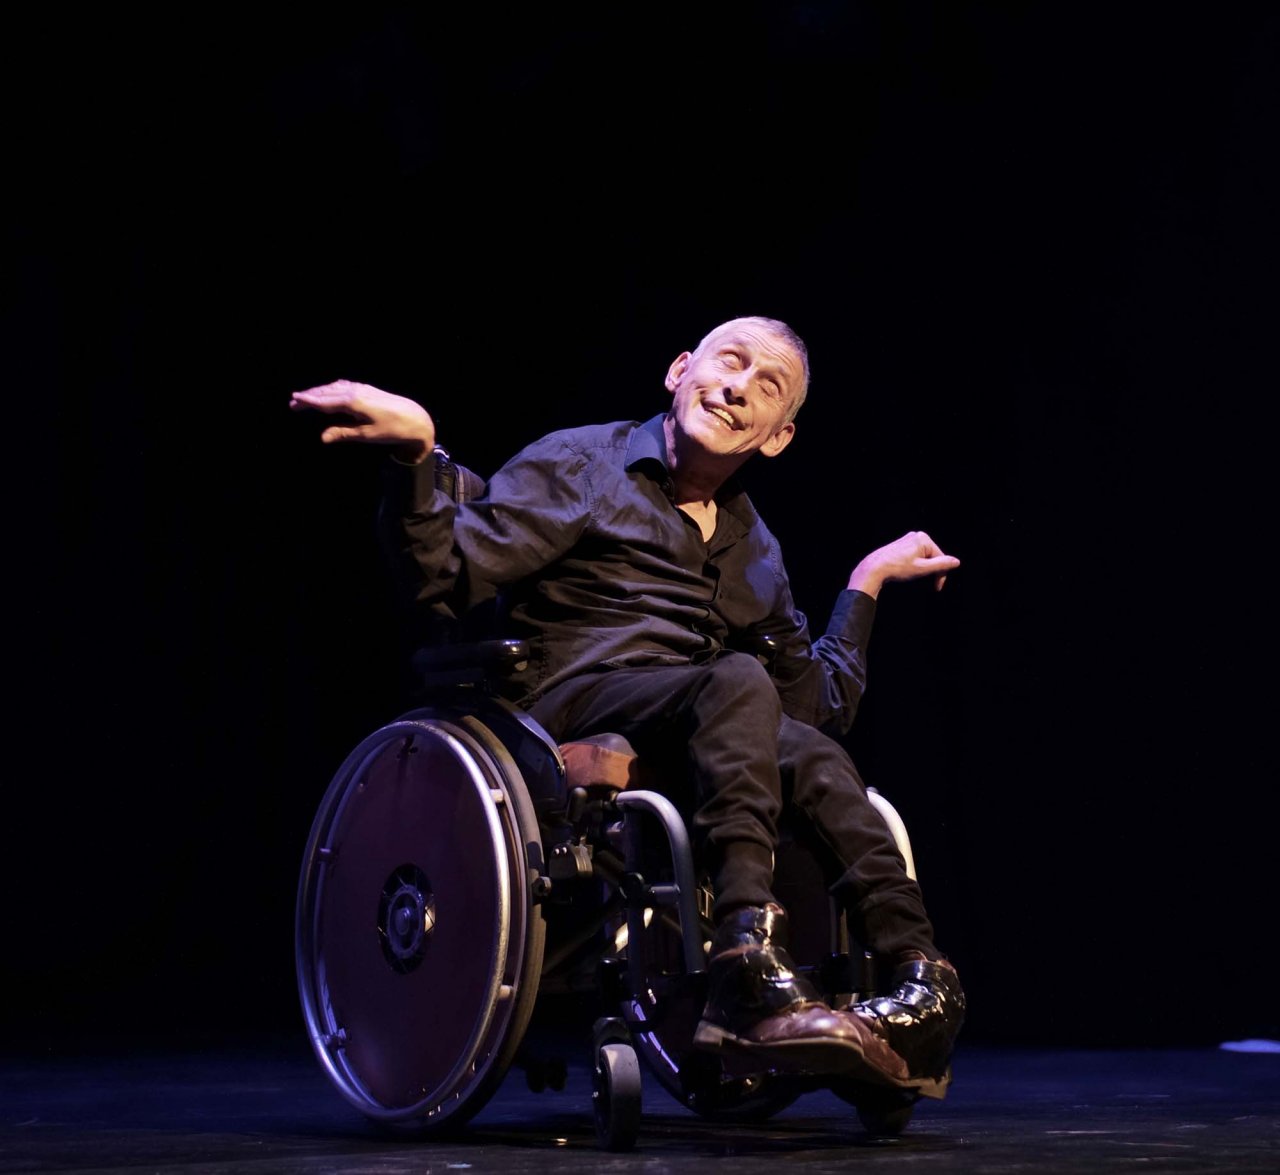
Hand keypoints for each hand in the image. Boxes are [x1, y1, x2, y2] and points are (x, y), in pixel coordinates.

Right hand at [289, 379, 435, 463]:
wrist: (415, 418)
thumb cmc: (391, 429)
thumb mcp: (366, 435)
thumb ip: (343, 433)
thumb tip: (322, 437)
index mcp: (352, 402)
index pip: (325, 401)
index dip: (308, 401)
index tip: (293, 400)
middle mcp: (355, 391)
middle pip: (327, 392)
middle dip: (310, 396)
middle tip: (293, 402)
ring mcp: (362, 388)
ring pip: (335, 388)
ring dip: (320, 392)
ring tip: (307, 398)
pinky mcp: (368, 389)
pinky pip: (344, 386)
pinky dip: (332, 389)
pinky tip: (329, 392)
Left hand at [847, 530, 960, 597]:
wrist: (873, 568)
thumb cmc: (897, 568)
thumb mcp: (922, 569)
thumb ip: (941, 565)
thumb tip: (956, 562)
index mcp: (923, 538)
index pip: (941, 558)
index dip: (941, 575)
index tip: (937, 588)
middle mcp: (916, 536)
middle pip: (933, 556)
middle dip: (931, 571)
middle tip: (925, 583)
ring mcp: (907, 540)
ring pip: (923, 557)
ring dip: (923, 569)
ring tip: (912, 576)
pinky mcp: (900, 545)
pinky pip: (914, 556)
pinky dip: (915, 565)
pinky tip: (906, 571)